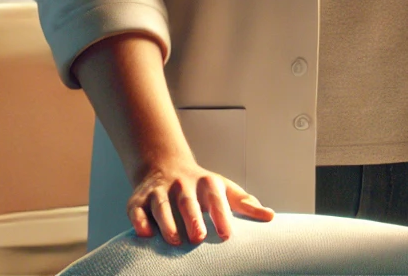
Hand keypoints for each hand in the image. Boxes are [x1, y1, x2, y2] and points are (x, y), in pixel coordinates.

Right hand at [127, 152, 273, 245]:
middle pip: (187, 201)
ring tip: (174, 240)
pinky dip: (139, 220)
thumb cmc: (201, 187)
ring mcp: (159, 190)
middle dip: (192, 218)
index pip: (215, 199)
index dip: (221, 216)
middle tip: (198, 238)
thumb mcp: (226, 190)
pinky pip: (136, 209)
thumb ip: (246, 204)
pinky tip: (145, 234)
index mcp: (207, 183)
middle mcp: (182, 185)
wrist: (165, 166)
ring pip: (161, 205)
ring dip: (167, 222)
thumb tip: (271, 217)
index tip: (227, 235)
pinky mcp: (138, 199)